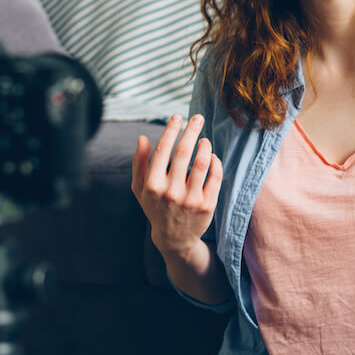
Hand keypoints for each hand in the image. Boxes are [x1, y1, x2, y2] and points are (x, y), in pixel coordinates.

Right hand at [131, 114, 223, 258]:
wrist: (174, 238)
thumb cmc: (156, 207)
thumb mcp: (140, 188)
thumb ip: (139, 163)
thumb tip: (142, 138)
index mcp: (152, 185)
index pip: (163, 150)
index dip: (171, 130)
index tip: (177, 117)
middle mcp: (171, 192)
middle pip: (184, 152)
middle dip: (191, 130)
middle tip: (197, 117)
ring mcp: (190, 200)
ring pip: (202, 162)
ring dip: (205, 146)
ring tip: (204, 140)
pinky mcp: (207, 205)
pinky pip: (215, 176)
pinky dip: (215, 162)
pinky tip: (212, 156)